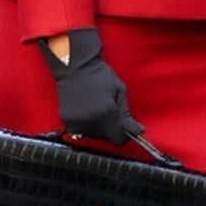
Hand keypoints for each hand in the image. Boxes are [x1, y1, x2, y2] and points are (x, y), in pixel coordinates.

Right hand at [38, 28, 142, 145]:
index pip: (118, 139)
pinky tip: (86, 110)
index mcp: (107, 114)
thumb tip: (138, 132)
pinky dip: (84, 124)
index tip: (124, 126)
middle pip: (106, 138)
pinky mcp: (66, 120)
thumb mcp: (120, 92)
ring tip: (96, 108)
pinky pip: (80, 131)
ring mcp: (77, 122)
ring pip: (93, 135)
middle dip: (110, 128)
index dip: (124, 134)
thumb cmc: (100, 75)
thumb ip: (127, 116)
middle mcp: (91, 121)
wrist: (75, 66)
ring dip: (97, 127)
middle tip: (109, 110)